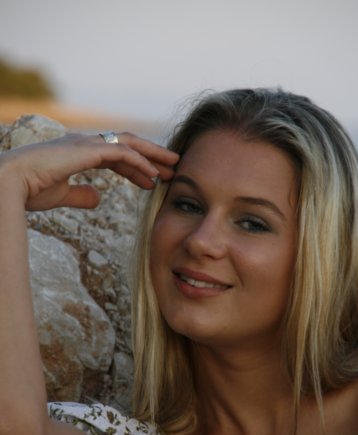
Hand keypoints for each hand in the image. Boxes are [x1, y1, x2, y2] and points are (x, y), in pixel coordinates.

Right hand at [0, 132, 179, 210]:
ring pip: (129, 145)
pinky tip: (154, 176)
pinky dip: (140, 164)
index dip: (137, 168)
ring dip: (153, 157)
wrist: (10, 183)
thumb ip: (80, 195)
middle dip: (152, 157)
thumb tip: (98, 198)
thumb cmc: (28, 189)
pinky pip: (121, 155)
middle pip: (128, 146)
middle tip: (173, 168)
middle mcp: (85, 144)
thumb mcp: (61, 195)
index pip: (116, 156)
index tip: (152, 181)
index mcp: (79, 153)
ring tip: (173, 168)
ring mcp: (86, 145)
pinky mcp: (86, 151)